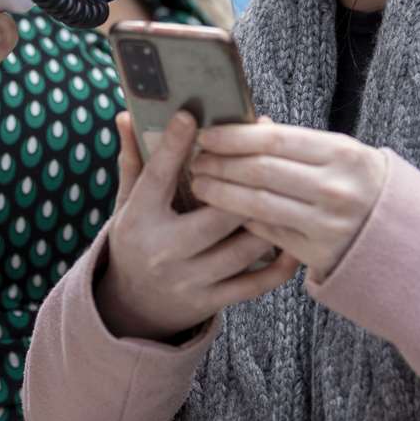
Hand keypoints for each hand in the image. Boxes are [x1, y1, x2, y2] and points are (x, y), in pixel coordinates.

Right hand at [96, 111, 298, 340]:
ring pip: (242, 249)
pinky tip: (294, 244)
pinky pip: (254, 284)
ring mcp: (190, 279)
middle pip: (215, 216)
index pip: (157, 176)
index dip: (173, 146)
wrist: (132, 305)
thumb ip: (133, 160)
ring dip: (268, 222)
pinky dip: (279, 265)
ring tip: (288, 195)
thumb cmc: (136, 239)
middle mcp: (164, 250)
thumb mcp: (128, 202)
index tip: (190, 116)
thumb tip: (126, 115)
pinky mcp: (211, 301)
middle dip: (244, 186)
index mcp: (140, 218)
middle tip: (267, 156)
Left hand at [188, 121, 387, 283]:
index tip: (207, 135)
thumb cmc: (362, 183)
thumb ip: (297, 141)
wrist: (402, 235)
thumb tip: (251, 124)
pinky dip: (242, 219)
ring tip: (200, 184)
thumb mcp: (341, 153)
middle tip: (197, 160)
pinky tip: (224, 209)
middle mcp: (335, 189)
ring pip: (258, 205)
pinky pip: (268, 232)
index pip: (274, 140)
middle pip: (260, 172)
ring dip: (221, 193)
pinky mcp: (318, 253)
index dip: (234, 137)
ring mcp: (327, 224)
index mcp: (342, 154)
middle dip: (221, 165)